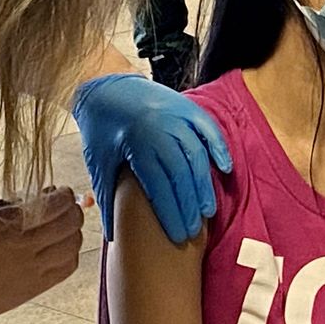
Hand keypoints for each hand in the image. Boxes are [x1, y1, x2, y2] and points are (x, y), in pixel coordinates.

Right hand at [0, 189, 84, 323]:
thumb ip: (15, 203)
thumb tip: (46, 193)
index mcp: (12, 226)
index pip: (56, 204)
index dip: (65, 194)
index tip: (61, 192)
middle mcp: (27, 249)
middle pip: (71, 223)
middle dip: (74, 210)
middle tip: (66, 207)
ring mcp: (34, 271)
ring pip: (74, 246)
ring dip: (74, 232)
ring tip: (64, 227)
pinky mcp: (36, 288)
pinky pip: (68, 267)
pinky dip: (71, 253)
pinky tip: (60, 247)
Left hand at [71, 73, 231, 242]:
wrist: (102, 86)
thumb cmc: (101, 129)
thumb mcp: (99, 162)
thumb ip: (108, 198)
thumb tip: (113, 237)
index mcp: (136, 145)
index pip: (159, 187)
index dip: (171, 214)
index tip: (178, 235)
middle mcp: (159, 130)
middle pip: (181, 175)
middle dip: (190, 206)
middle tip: (195, 231)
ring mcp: (175, 115)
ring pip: (196, 155)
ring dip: (204, 184)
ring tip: (208, 210)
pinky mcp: (185, 105)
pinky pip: (208, 128)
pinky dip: (219, 147)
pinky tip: (225, 168)